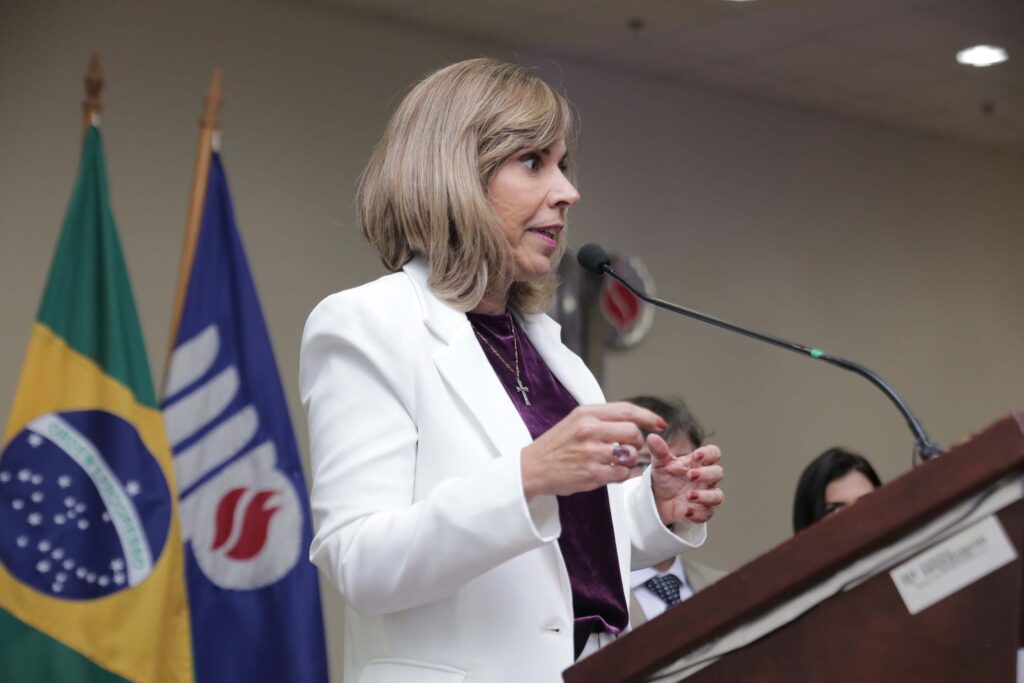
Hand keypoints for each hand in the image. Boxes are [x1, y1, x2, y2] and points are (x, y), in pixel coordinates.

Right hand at [521, 403, 666, 498]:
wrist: (532, 468)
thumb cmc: (555, 445)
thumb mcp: (574, 421)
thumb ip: (601, 418)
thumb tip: (632, 420)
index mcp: (586, 413)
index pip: (627, 410)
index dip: (648, 416)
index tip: (659, 423)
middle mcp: (589, 430)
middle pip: (633, 431)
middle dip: (637, 441)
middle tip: (631, 446)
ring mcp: (591, 452)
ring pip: (630, 453)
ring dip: (631, 459)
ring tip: (620, 460)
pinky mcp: (592, 473)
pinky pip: (622, 473)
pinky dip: (623, 474)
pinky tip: (615, 472)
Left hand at [648, 434, 723, 525]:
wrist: (657, 499)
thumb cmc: (664, 477)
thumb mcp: (660, 463)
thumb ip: (659, 451)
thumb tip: (652, 437)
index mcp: (698, 463)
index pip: (714, 453)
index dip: (709, 453)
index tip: (697, 455)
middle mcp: (705, 479)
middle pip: (718, 473)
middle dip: (706, 474)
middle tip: (690, 475)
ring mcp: (705, 495)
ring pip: (717, 496)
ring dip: (706, 496)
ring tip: (689, 495)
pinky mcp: (701, 511)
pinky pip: (707, 513)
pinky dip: (698, 513)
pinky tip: (686, 510)